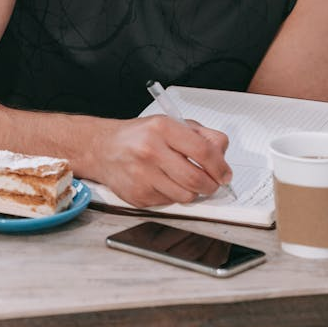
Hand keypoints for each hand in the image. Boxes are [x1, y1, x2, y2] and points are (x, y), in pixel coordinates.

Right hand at [96, 115, 230, 207]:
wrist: (102, 148)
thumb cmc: (138, 136)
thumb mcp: (169, 123)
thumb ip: (199, 135)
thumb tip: (222, 153)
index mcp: (162, 128)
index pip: (203, 151)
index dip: (220, 166)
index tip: (225, 173)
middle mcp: (150, 151)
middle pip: (196, 179)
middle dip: (211, 185)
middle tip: (213, 183)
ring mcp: (142, 175)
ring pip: (185, 196)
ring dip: (193, 192)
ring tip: (185, 181)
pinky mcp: (137, 196)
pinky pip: (168, 203)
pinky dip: (173, 196)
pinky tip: (164, 183)